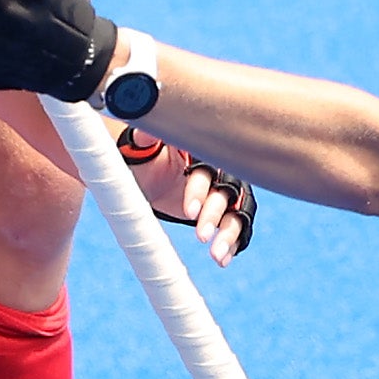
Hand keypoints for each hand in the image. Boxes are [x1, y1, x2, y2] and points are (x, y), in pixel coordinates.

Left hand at [124, 132, 254, 263]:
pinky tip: (224, 260)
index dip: (200, 189)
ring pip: (235, 212)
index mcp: (204, 150)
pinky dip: (232, 243)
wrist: (147, 171)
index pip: (209, 168)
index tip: (188, 210)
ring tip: (216, 255)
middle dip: (215, 214)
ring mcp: (224, 192)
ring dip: (229, 233)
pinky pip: (235, 228)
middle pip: (227, 192)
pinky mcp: (222, 212)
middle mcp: (220, 170)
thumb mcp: (143, 144)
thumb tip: (144, 119)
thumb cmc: (146, 154)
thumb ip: (147, 134)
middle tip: (201, 234)